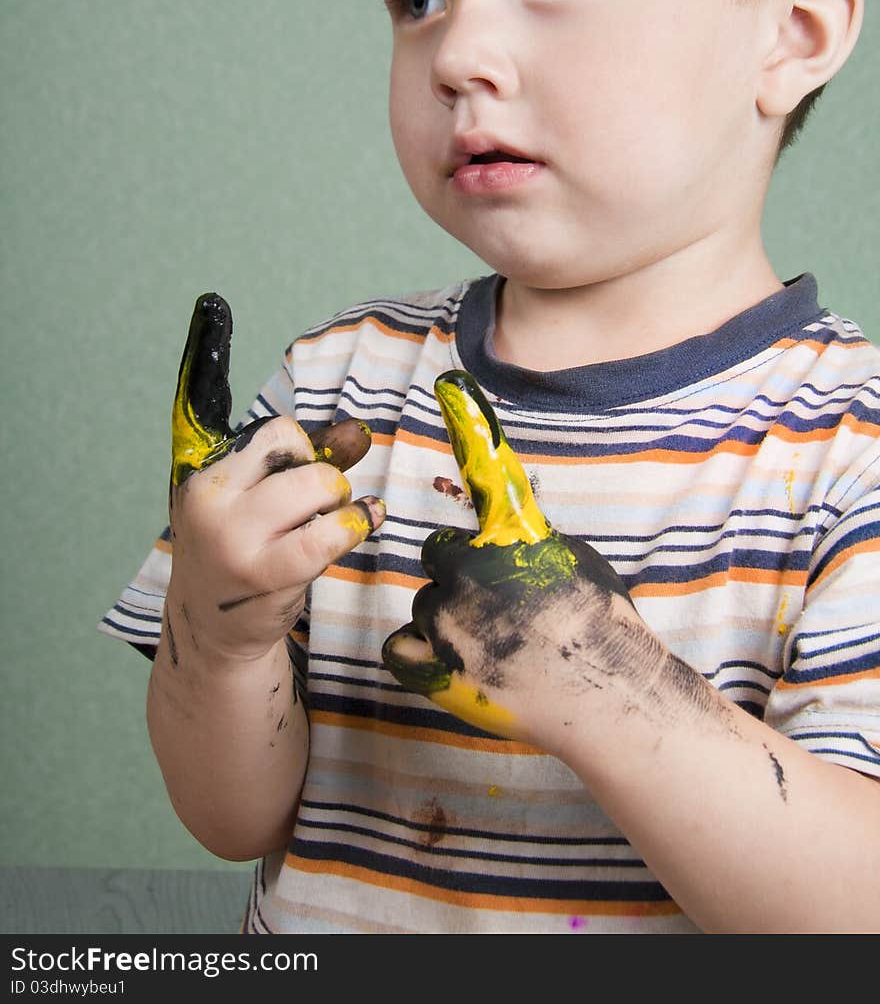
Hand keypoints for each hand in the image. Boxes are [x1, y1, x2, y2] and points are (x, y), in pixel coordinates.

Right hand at [166, 292, 383, 662]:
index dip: (300, 452)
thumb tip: (360, 432)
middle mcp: (209, 501)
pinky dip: (353, 526)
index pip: (275, 432)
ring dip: (340, 500)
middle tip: (319, 506)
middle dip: (324, 475)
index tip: (296, 481)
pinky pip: (327, 535)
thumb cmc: (237, 551)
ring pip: (317, 485)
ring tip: (332, 521)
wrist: (209, 627)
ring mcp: (233, 540)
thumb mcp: (252, 498)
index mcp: (201, 475)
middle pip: (299, 456)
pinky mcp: (263, 574)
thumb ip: (305, 460)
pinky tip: (358, 528)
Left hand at [382, 370, 637, 745]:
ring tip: (499, 652)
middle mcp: (472, 570)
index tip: (449, 382)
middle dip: (459, 576)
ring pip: (427, 605)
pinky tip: (464, 669)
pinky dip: (424, 658)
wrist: (605, 702)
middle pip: (438, 554)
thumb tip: (516, 533)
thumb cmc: (601, 633)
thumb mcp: (575, 566)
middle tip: (499, 610)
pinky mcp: (429, 664)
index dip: (469, 422)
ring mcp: (446, 619)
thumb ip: (533, 543)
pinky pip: (401, 647)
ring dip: (450, 623)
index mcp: (513, 539)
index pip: (488, 471)